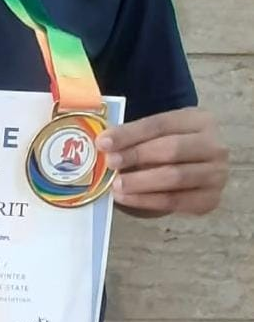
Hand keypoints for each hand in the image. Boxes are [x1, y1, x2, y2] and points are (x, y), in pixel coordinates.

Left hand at [96, 108, 228, 215]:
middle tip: (110, 163)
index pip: (160, 124)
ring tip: (116, 185)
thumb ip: (136, 136)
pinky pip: (176, 201)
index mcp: (199, 119)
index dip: (130, 133)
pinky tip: (126, 198)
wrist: (197, 166)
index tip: (103, 142)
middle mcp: (214, 146)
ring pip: (175, 177)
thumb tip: (105, 145)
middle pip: (171, 149)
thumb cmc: (170, 144)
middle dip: (136, 155)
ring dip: (140, 182)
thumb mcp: (159, 133)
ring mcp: (217, 174)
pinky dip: (147, 200)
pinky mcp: (211, 199)